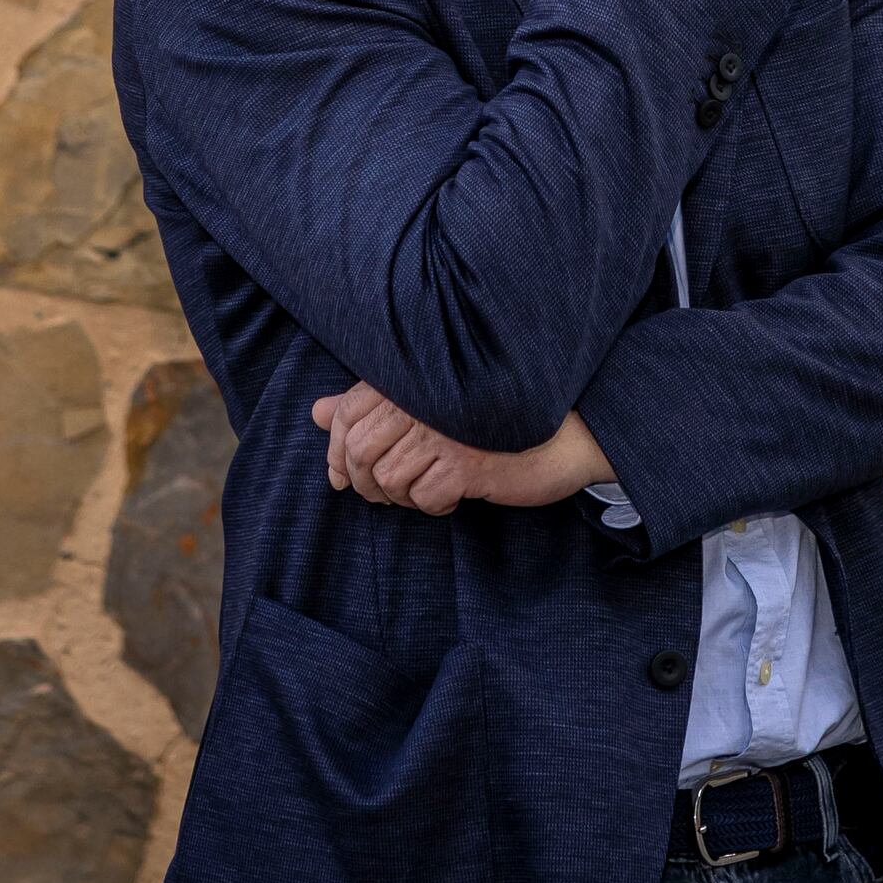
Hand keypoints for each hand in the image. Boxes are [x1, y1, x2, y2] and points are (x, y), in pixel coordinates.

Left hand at [312, 383, 610, 514]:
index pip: (346, 414)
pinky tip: (455, 493)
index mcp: (410, 377)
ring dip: (402, 496)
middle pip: (360, 451)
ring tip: (426, 489)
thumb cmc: (491, 417)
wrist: (566, 433)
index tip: (341, 475)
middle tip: (386, 493)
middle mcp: (422, 398)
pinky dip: (434, 504)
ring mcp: (443, 431)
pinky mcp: (466, 463)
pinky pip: (424, 498)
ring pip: (388, 480)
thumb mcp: (429, 405)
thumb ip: (370, 405)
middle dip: (364, 483)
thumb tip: (317, 413)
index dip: (335, 451)